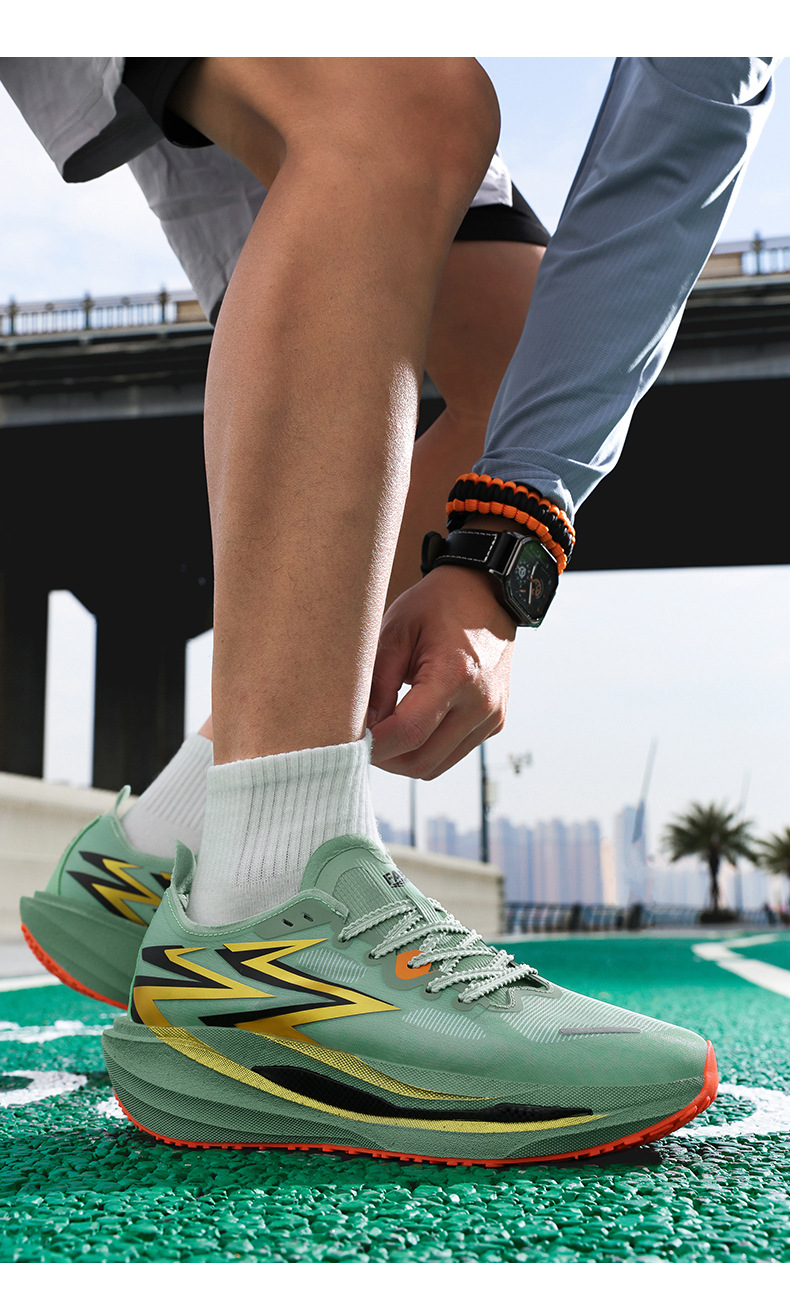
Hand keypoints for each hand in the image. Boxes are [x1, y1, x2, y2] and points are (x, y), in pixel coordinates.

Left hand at [368, 565, 515, 778]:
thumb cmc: (438, 605)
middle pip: (422, 760)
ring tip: (383, 734)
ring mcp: (491, 716)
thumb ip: (377, 684)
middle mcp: (480, 703)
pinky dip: (426, 749)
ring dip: (404, 759)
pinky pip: (452, 753)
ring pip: (436, 766)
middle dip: (385, 758)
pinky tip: (409, 726)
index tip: (349, 741)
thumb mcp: (396, 633)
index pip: (408, 732)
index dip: (374, 745)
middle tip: (360, 741)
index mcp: (455, 675)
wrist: (486, 593)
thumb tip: (363, 728)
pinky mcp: (494, 722)